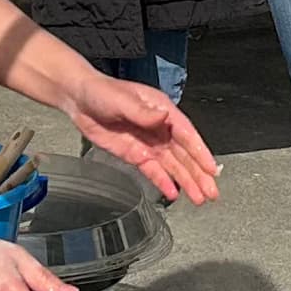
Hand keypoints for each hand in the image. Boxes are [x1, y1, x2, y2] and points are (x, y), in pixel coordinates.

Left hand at [61, 64, 222, 203]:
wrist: (79, 99)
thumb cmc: (101, 91)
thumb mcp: (123, 100)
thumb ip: (143, 112)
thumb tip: (163, 117)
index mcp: (162, 110)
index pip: (186, 135)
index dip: (200, 153)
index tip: (211, 169)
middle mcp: (160, 128)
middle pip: (184, 154)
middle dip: (198, 174)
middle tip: (211, 192)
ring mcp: (149, 142)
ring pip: (172, 165)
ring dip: (186, 181)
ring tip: (199, 199)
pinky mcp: (135, 154)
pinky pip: (153, 171)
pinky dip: (163, 182)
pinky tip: (173, 193)